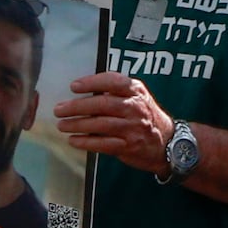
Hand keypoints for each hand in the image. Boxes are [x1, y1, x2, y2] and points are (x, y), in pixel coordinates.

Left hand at [60, 71, 176, 173]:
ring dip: (78, 125)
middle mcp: (135, 108)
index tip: (73, 86)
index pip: (113, 81)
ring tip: (62, 125)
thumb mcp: (137, 97)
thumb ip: (115, 92)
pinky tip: (73, 140)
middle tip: (59, 110)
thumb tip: (81, 92)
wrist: (168, 142)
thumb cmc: (145, 116)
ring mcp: (133, 128)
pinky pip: (104, 144)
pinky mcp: (129, 146)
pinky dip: (86, 142)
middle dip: (77, 107)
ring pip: (101, 124)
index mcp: (136, 91)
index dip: (92, 82)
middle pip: (103, 104)